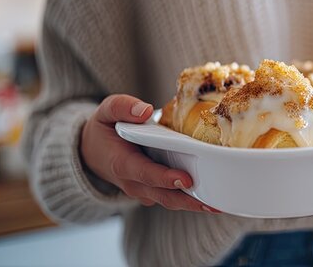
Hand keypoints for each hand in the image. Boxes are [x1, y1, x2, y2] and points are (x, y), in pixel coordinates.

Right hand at [81, 94, 219, 212]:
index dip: (165, 178)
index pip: (145, 173)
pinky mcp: (154, 192)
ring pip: (170, 201)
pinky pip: (173, 198)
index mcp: (121, 163)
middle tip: (213, 202)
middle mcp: (133, 182)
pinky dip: (191, 199)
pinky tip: (213, 196)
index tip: (185, 180)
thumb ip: (123, 107)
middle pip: (163, 195)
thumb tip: (145, 110)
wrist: (92, 151)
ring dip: (194, 204)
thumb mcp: (106, 111)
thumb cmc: (104, 129)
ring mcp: (143, 190)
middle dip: (188, 200)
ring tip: (220, 204)